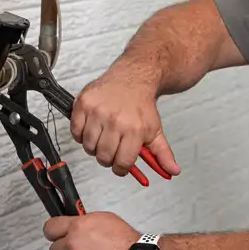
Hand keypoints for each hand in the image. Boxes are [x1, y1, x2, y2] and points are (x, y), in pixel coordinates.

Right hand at [70, 64, 180, 178]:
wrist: (133, 77)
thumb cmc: (142, 105)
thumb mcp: (155, 130)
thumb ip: (163, 154)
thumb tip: (173, 171)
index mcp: (134, 130)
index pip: (122, 163)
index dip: (121, 168)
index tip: (121, 165)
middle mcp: (115, 121)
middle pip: (103, 157)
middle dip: (108, 158)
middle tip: (112, 150)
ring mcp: (97, 112)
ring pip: (88, 146)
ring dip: (94, 147)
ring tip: (103, 137)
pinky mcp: (83, 104)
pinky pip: (75, 131)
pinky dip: (81, 135)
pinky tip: (92, 128)